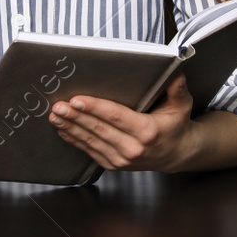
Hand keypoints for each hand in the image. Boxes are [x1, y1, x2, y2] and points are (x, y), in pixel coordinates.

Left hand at [48, 70, 197, 172]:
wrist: (177, 154)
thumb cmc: (176, 127)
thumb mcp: (181, 106)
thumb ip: (177, 89)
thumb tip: (176, 71)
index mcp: (147, 131)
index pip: (116, 117)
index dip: (95, 108)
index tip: (77, 100)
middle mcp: (133, 148)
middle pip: (99, 129)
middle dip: (75, 117)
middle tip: (58, 105)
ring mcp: (122, 159)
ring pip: (91, 141)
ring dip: (71, 128)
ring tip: (55, 115)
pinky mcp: (114, 165)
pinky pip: (90, 151)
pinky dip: (75, 140)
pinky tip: (63, 130)